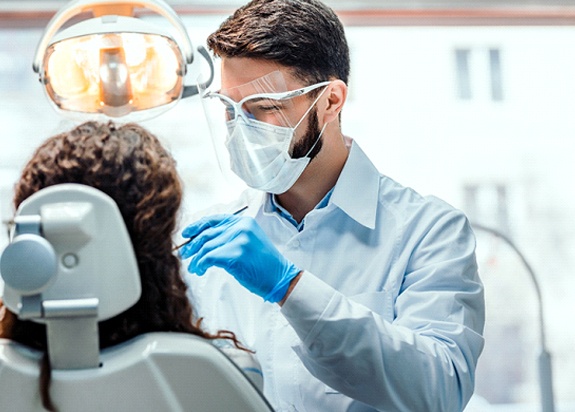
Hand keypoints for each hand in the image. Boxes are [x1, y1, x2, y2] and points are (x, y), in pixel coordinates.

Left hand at [180, 213, 300, 302]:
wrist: (280, 277)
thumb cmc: (263, 264)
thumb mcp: (249, 241)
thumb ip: (231, 236)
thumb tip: (204, 240)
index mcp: (244, 221)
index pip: (214, 220)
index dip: (197, 226)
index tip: (185, 234)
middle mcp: (241, 227)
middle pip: (207, 234)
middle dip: (192, 245)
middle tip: (184, 254)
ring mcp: (239, 240)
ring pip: (206, 247)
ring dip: (196, 259)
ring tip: (194, 268)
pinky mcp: (236, 254)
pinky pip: (209, 258)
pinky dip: (201, 264)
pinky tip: (200, 270)